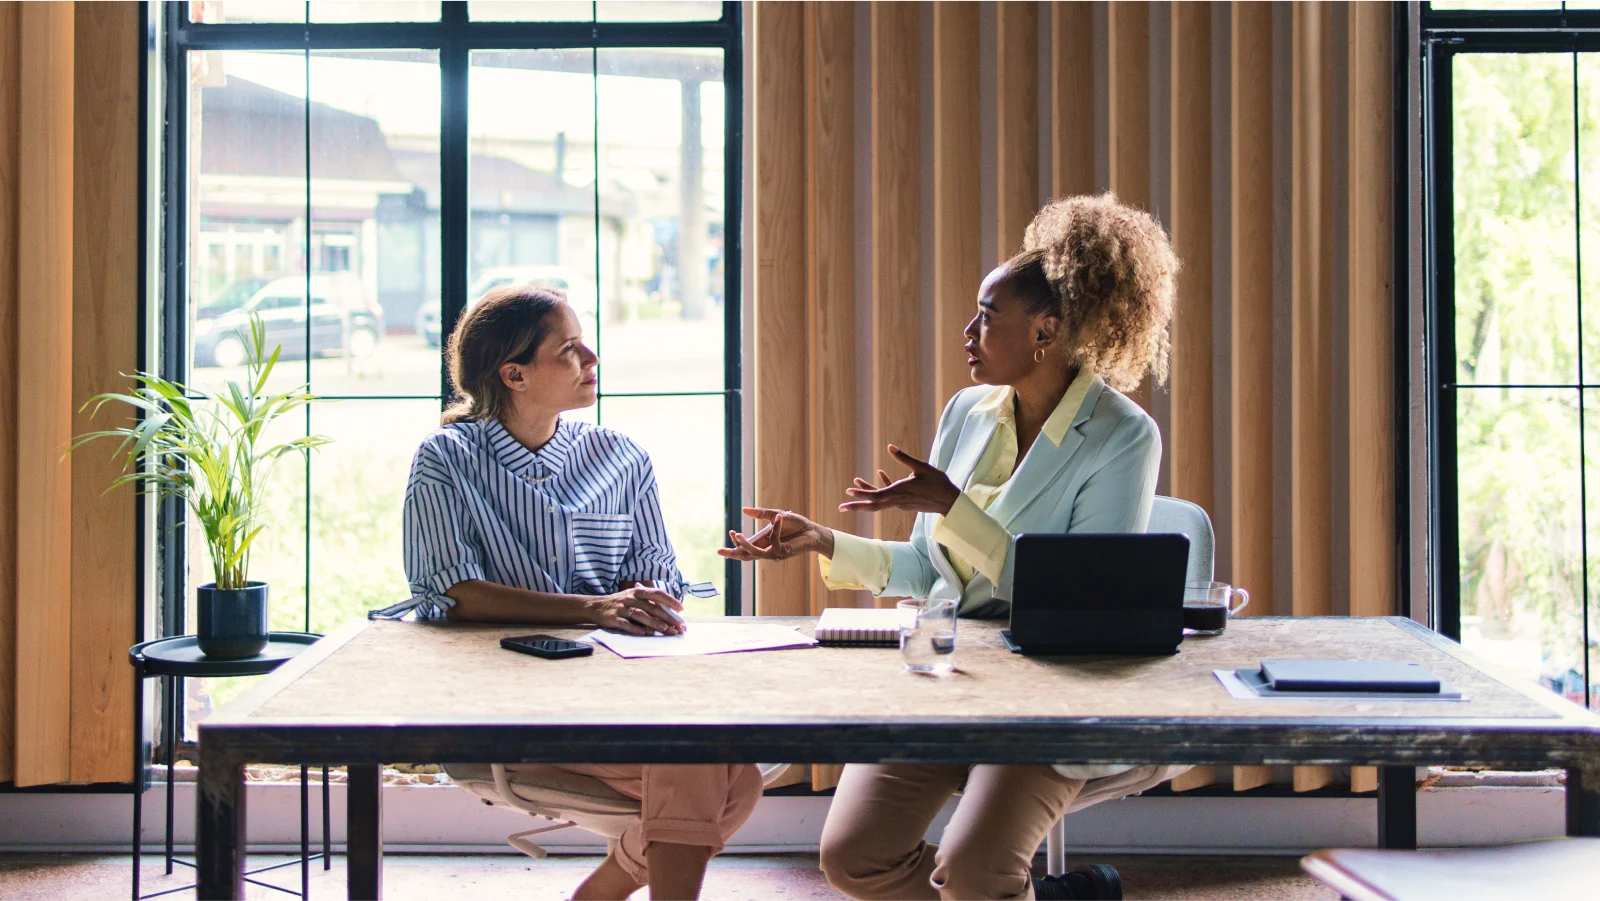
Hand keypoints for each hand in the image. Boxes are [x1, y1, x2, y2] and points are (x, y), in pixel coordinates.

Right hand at [586, 586, 684, 635]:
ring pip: (641, 615)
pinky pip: (626, 624)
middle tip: (679, 626)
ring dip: (654, 623)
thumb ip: (649, 603)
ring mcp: (622, 608)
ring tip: (666, 630)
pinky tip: (645, 634)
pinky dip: (635, 629)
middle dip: (667, 618)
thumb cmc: (621, 603)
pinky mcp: (613, 618)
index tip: (681, 609)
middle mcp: (631, 598)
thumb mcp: (634, 598)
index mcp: (638, 592)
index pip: (658, 594)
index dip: (670, 601)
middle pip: (652, 607)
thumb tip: (669, 614)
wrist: (596, 606)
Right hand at [718, 506, 834, 561]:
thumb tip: (744, 510)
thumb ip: (761, 513)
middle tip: (719, 551)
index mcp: (763, 542)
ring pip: (755, 553)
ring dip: (745, 544)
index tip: (730, 533)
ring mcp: (775, 553)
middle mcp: (767, 550)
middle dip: (733, 554)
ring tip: (737, 535)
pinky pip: (774, 541)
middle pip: (746, 555)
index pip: (746, 547)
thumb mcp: (776, 515)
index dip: (736, 543)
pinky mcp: (784, 551)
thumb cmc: (796, 524)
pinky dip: (775, 529)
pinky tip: (778, 518)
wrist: (813, 530)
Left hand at [839, 445, 961, 515]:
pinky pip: (889, 496)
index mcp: (900, 492)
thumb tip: (890, 446)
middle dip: (857, 505)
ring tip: (855, 482)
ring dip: (867, 493)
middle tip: (841, 507)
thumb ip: (904, 458)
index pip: (876, 496)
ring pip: (879, 500)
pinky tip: (880, 473)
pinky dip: (882, 487)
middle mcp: (897, 500)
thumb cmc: (938, 483)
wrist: (950, 501)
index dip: (862, 494)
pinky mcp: (904, 502)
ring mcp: (900, 503)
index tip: (849, 492)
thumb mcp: (921, 467)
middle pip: (873, 505)